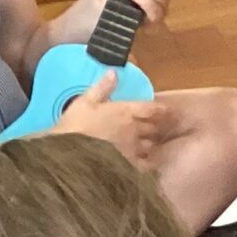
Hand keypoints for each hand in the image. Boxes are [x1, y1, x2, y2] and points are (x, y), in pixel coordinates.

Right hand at [57, 72, 178, 166]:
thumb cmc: (75, 125)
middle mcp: (134, 129)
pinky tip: (145, 162)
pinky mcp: (129, 164)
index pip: (151, 108)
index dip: (160, 109)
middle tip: (159, 126)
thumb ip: (103, 87)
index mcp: (125, 111)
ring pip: (151, 144)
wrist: (70, 153)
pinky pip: (145, 163)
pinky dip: (148, 162)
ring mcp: (133, 148)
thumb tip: (114, 72)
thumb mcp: (85, 101)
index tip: (166, 110)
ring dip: (152, 142)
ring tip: (150, 142)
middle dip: (157, 125)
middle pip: (154, 127)